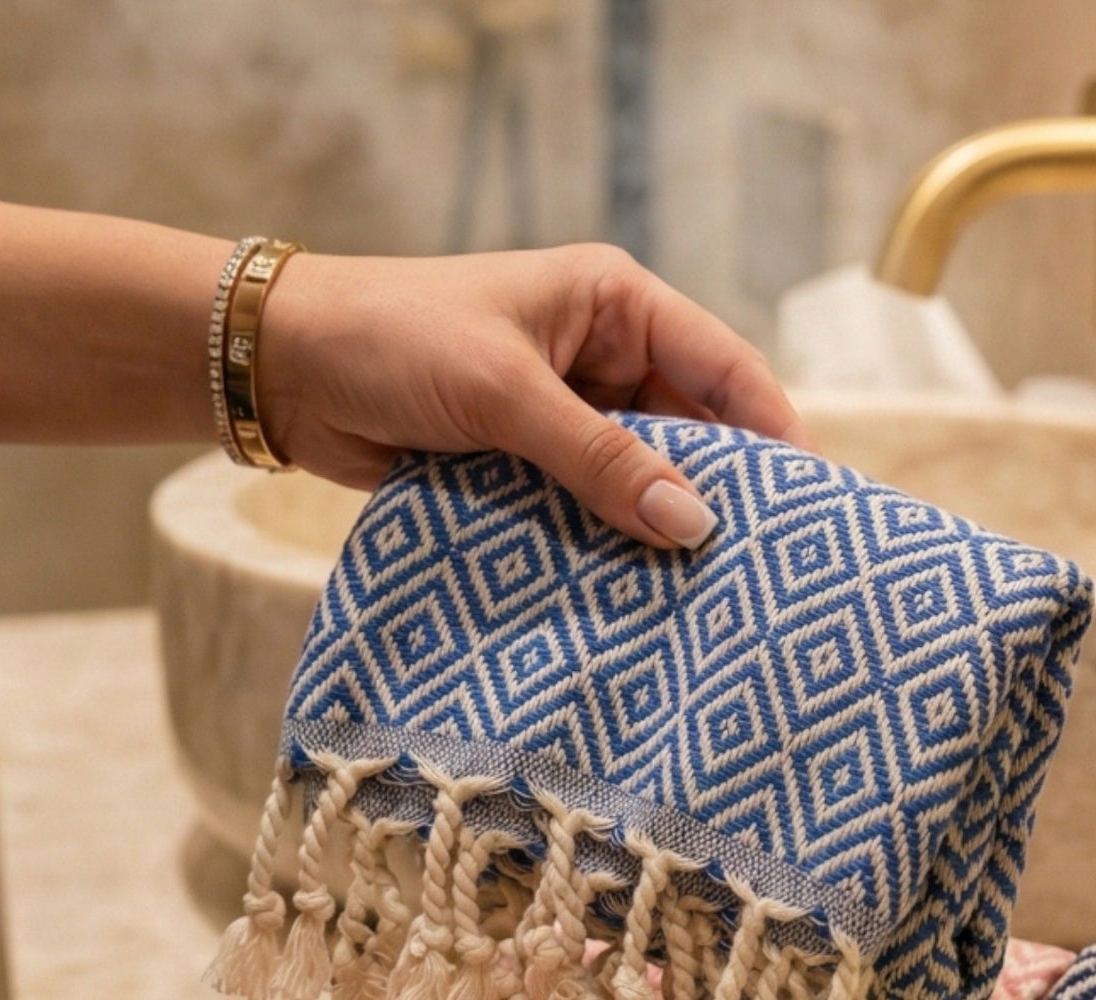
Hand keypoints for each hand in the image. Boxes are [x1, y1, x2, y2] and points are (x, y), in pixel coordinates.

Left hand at [260, 245, 808, 548]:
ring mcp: (565, 416)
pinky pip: (588, 511)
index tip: (811, 507)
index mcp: (615, 304)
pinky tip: (634, 597)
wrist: (284, 368)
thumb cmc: (394, 341)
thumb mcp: (506, 393)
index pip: (725, 369)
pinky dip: (607, 548)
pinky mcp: (527, 465)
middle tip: (761, 572)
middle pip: (692, 433)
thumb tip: (693, 526)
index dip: (773, 434)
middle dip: (718, 497)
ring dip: (658, 532)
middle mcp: (603, 357)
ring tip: (707, 600)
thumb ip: (600, 460)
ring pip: (639, 482)